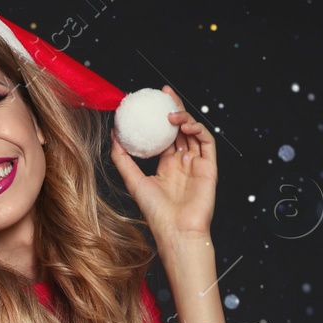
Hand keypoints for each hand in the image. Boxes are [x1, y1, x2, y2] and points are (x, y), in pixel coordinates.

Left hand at [109, 85, 217, 244]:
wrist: (175, 230)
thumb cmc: (155, 213)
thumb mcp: (133, 181)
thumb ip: (123, 158)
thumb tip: (113, 135)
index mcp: (167, 166)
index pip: (165, 135)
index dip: (159, 117)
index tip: (149, 101)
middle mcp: (183, 163)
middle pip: (180, 129)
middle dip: (174, 107)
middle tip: (164, 92)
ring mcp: (197, 165)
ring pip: (194, 132)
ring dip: (184, 118)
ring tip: (171, 112)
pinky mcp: (210, 168)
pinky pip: (207, 143)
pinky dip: (198, 129)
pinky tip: (185, 124)